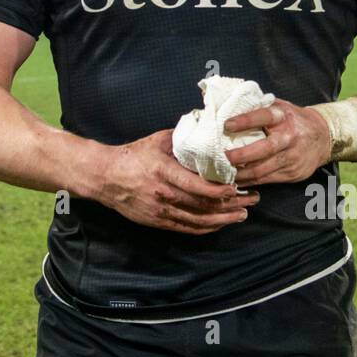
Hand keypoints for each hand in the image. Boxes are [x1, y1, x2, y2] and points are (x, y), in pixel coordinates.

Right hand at [95, 129, 259, 234]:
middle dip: (231, 205)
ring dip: (223, 220)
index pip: (198, 187)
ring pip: (199, 221)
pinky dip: (207, 228)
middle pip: (204, 206)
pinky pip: (188, 229)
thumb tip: (207, 128)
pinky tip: (220, 224)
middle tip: (251, 201)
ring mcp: (162, 211)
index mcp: (165, 173)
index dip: (221, 191)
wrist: (105, 177)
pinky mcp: (159, 222)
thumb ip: (183, 138)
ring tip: (242, 215)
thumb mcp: (157, 141)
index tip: (237, 188)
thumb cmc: (133, 156)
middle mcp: (165, 195)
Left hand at [222, 100, 331, 187]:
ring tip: (224, 172)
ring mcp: (292, 157)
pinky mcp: (293, 173)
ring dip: (241, 173)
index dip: (245, 121)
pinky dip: (250, 181)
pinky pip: (267, 179)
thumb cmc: (293, 120)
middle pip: (264, 149)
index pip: (263, 116)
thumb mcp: (280, 107)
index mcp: (283, 117)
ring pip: (263, 169)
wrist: (324, 137)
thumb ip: (259, 107)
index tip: (226, 125)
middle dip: (241, 155)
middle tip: (222, 157)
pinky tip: (237, 180)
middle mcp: (289, 137)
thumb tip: (229, 106)